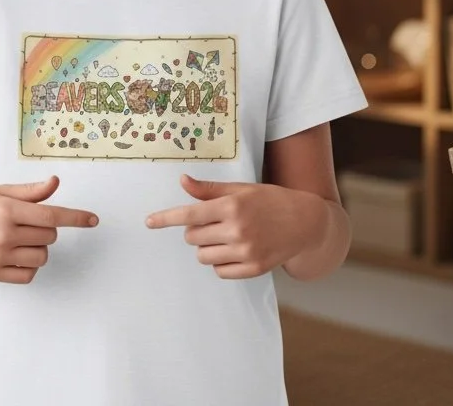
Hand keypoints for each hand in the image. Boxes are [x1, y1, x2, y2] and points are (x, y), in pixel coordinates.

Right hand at [0, 175, 97, 283]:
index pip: (51, 216)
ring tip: (20, 237)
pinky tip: (16, 253)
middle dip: (47, 228)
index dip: (76, 218)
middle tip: (27, 221)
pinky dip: (29, 265)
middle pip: (49, 236)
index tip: (93, 220)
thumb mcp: (0, 191)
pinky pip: (28, 275)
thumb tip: (56, 183)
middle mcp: (3, 234)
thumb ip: (30, 191)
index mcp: (7, 209)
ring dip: (39, 247)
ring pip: (42, 256)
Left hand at [145, 174, 327, 278]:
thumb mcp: (240, 189)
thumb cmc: (269, 200)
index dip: (165, 218)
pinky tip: (234, 250)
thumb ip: (209, 190)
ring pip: (204, 256)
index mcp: (231, 207)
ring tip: (224, 236)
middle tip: (213, 222)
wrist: (304, 222)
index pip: (189, 215)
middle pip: (193, 238)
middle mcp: (237, 230)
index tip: (148, 222)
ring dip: (206, 247)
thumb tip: (182, 181)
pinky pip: (220, 271)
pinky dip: (221, 262)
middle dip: (196, 231)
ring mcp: (246, 252)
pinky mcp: (254, 269)